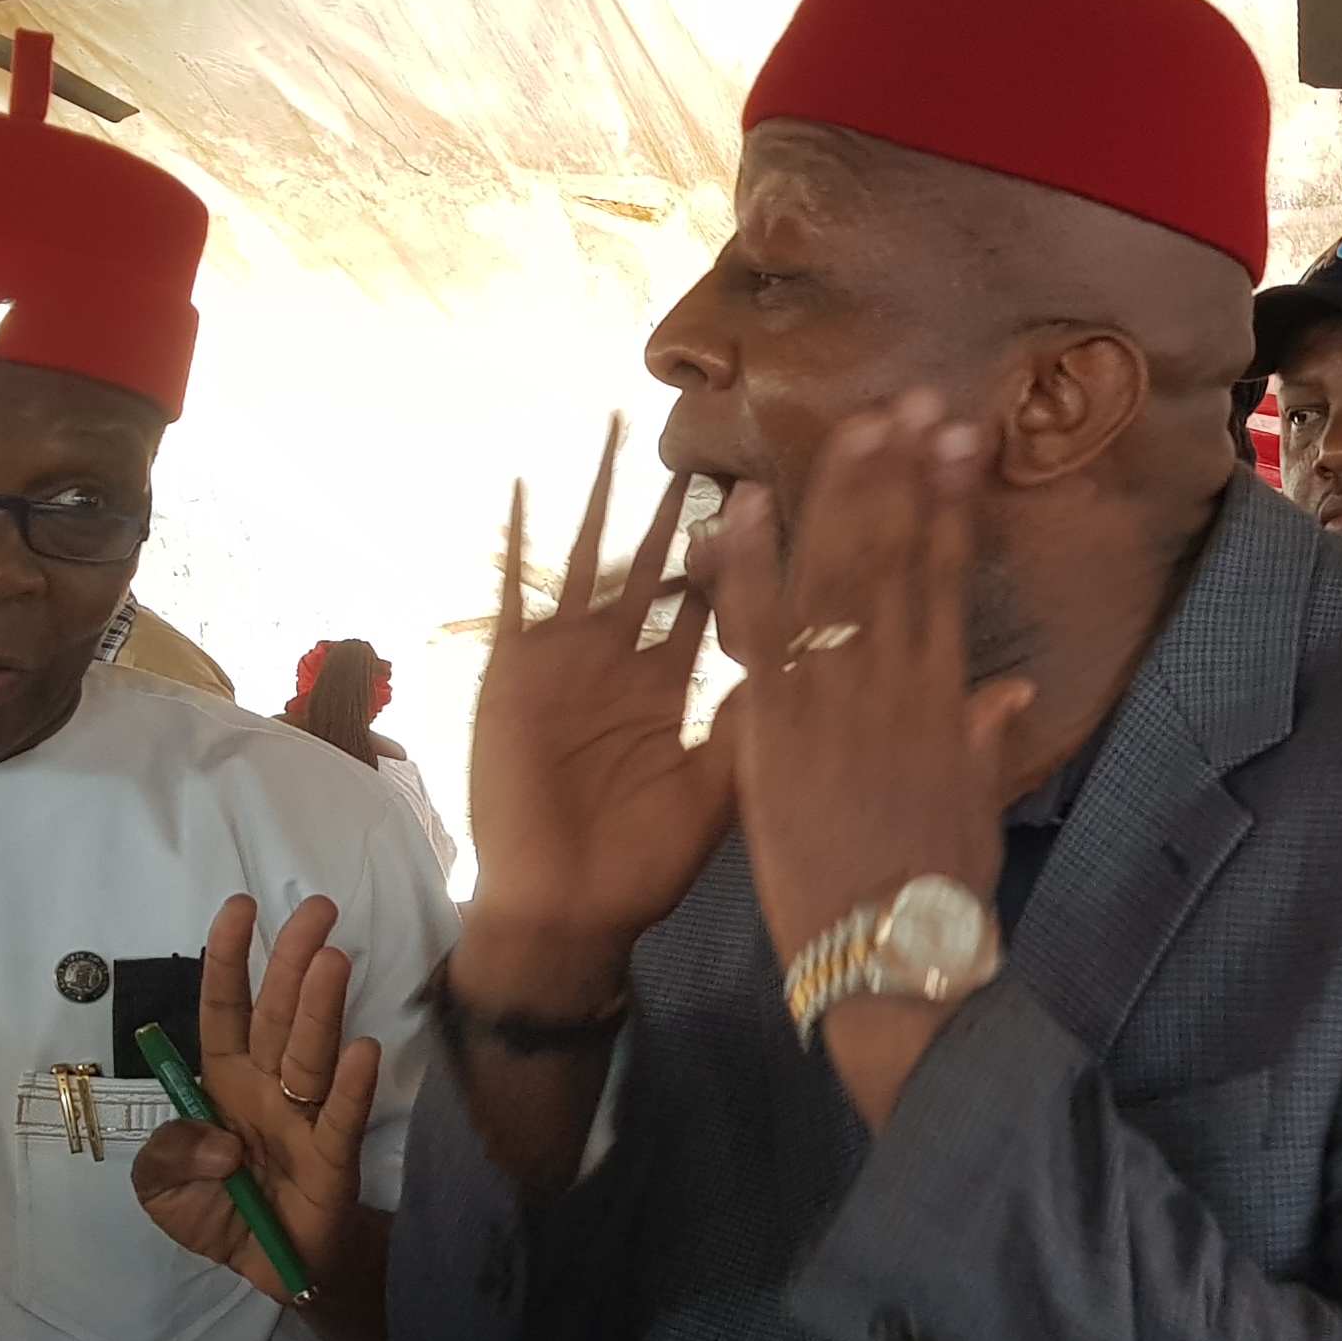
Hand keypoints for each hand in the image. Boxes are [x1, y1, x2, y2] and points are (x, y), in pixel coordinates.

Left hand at [130, 895, 380, 1304]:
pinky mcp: (332, 1160)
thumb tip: (221, 1144)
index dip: (228, 960)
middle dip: (292, 960)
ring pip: (309, 1054)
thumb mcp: (160, 1188)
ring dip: (320, 1007)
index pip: (224, 1008)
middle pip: (277, 1015)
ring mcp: (303, 1119)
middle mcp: (266, 1087)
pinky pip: (340, 1119)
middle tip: (316, 909)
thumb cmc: (219, 1213)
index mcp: (223, 1080)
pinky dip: (350, 1088)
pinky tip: (362, 1051)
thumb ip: (167, 1156)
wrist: (273, 1269)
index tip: (240, 909)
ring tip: (333, 959)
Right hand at [462, 420, 731, 1009]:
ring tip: (621, 429)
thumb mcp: (722, 786)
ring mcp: (569, 661)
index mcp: (678, 685)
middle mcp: (626, 660)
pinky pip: (515, 594)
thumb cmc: (646, 862)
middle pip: (659, 560)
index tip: (781, 485)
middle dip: (683, 502)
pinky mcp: (515, 673)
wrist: (572, 911)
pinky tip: (523, 486)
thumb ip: (759, 722)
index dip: (746, 543)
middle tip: (717, 429)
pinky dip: (516, 542)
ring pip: (593, 559)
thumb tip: (826, 668)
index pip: (718, 595)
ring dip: (605, 497)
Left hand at [711, 405, 1033, 1123]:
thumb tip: (1004, 691)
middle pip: (896, 556)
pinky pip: (751, 633)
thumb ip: (981, 739)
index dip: (952, 501)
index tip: (960, 441)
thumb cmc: (937, 895)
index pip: (948, 575)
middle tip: (909, 401)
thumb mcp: (975, 809)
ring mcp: (831, 703)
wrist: (888, 957)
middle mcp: (893, 684)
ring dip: (840, 495)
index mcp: (946, 697)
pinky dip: (743, 567)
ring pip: (834, 576)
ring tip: (850, 427)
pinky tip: (734, 507)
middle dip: (903, 474)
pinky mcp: (771, 732)